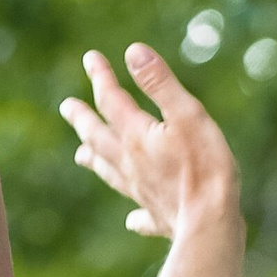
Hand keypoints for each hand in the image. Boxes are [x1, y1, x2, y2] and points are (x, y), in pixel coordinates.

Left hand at [60, 42, 240, 243]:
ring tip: (81, 155)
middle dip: (83, 119)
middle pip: (98, 137)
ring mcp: (142, 193)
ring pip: (110, 172)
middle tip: (67, 107)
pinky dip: (135, 217)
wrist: (210, 225)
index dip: (101, 77)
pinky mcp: (159, 218)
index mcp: (136, 135)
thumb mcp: (187, 115)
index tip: (90, 58)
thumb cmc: (205, 168)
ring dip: (94, 160)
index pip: (111, 100)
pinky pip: (141, 216)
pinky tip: (132, 220)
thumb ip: (160, 84)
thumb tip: (133, 50)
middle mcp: (131, 163)